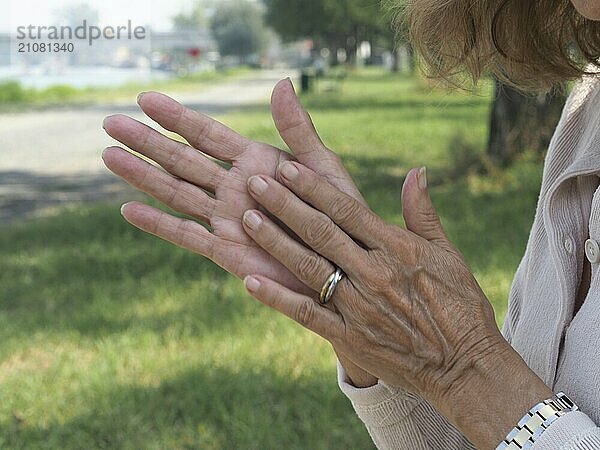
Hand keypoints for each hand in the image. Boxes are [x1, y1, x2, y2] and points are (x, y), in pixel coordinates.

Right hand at [101, 79, 376, 386]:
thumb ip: (298, 128)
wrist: (345, 266)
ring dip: (142, 175)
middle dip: (147, 142)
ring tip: (109, 155)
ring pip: (177, 192)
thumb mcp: (321, 165)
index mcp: (256, 163)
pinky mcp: (227, 252)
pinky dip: (158, 224)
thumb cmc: (341, 213)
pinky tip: (129, 210)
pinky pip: (186, 236)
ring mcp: (227, 219)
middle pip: (182, 160)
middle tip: (110, 121)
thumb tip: (281, 82)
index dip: (177, 117)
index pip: (208, 135)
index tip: (145, 99)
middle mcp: (235, 189)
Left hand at [241, 162, 555, 448]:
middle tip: (253, 182)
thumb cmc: (460, 304)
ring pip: (307, 267)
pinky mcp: (349, 337)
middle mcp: (373, 273)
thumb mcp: (447, 253)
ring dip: (274, 241)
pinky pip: (306, 314)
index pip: (346, 210)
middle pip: (320, 232)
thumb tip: (415, 170)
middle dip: (284, 205)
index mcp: (396, 248)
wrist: (465, 366)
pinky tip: (249, 281)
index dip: (313, 187)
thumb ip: (422, 212)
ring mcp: (358, 306)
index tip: (287, 168)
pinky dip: (277, 297)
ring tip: (246, 218)